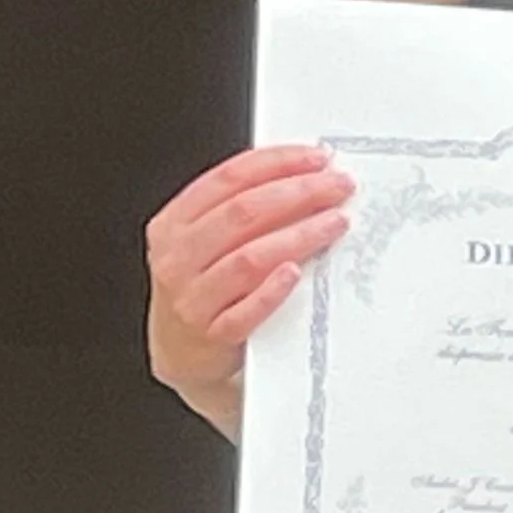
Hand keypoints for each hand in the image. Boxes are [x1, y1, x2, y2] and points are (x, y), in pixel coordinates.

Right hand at [145, 144, 353, 436]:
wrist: (183, 354)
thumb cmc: (203, 287)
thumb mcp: (203, 241)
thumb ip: (238, 208)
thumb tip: (302, 173)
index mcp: (174, 224)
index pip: (228, 179)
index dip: (277, 163)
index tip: (316, 158)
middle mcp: (178, 258)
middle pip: (243, 213)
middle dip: (298, 192)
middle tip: (337, 187)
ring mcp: (193, 298)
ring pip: (249, 258)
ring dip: (298, 235)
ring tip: (335, 223)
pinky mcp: (213, 336)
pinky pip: (246, 310)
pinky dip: (272, 290)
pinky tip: (296, 273)